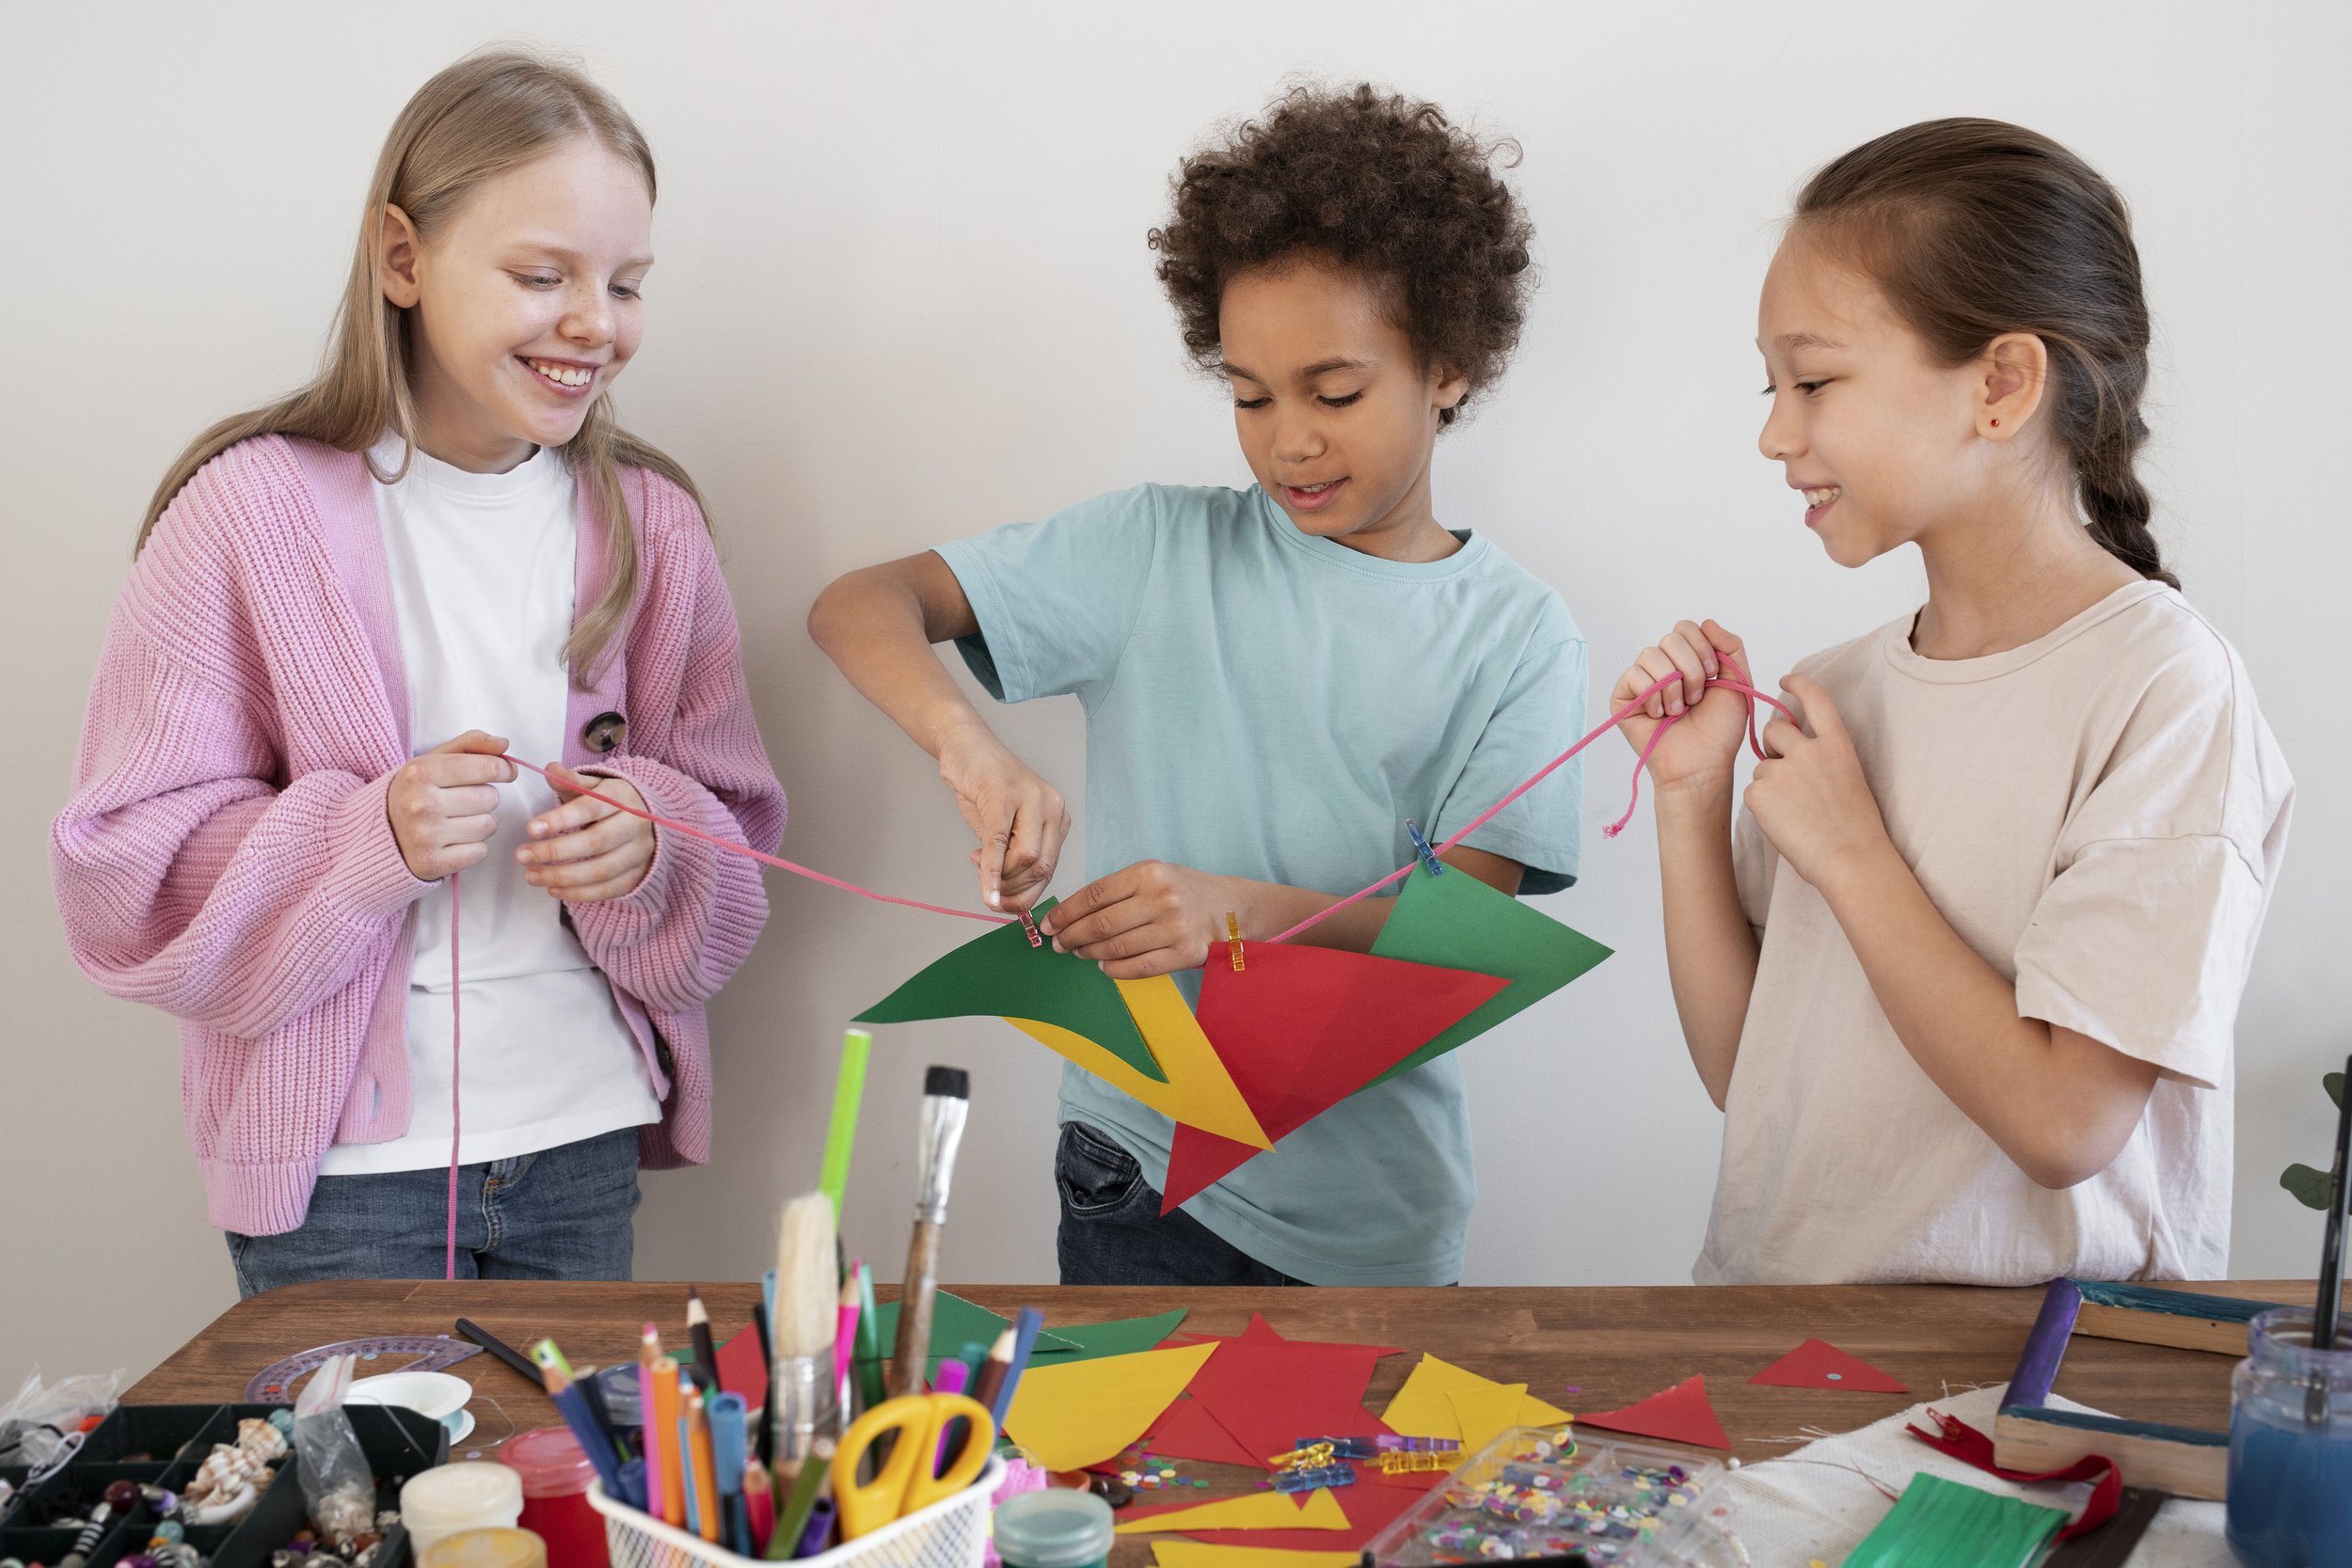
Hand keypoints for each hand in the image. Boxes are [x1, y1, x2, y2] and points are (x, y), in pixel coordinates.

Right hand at [386, 731, 516, 879]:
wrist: (379, 833)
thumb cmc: (416, 791)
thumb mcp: (434, 760)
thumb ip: (471, 744)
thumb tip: (504, 744)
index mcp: (421, 772)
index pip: (488, 768)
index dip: (504, 769)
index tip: (504, 771)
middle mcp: (421, 804)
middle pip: (490, 798)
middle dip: (483, 798)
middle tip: (461, 801)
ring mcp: (425, 836)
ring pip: (488, 825)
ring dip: (480, 823)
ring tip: (456, 821)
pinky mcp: (431, 863)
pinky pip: (480, 851)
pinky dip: (473, 847)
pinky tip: (452, 841)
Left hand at [521, 764, 655, 901]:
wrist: (651, 819)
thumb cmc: (612, 801)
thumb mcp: (595, 785)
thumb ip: (571, 780)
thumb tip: (550, 769)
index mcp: (622, 797)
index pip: (591, 808)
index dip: (561, 819)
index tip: (530, 829)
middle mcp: (636, 825)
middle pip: (596, 842)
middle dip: (556, 851)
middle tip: (522, 856)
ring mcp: (640, 853)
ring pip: (602, 870)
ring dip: (562, 877)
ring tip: (531, 876)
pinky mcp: (638, 875)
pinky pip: (609, 890)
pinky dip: (579, 893)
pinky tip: (553, 889)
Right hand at [937, 720, 1068, 911]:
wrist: (965, 745)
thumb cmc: (984, 787)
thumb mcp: (1006, 827)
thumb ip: (1013, 858)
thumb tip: (1009, 899)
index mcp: (1057, 815)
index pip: (1050, 869)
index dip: (1027, 895)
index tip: (1004, 903)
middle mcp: (1052, 806)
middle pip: (1042, 868)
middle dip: (1014, 890)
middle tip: (991, 890)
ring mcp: (1029, 798)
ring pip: (1026, 859)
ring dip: (999, 877)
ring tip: (977, 862)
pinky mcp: (1002, 796)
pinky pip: (999, 844)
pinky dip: (991, 874)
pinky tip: (987, 893)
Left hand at [1038, 860, 1247, 979]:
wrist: (1231, 908)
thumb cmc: (1183, 892)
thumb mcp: (1153, 876)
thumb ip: (1116, 891)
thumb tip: (1071, 915)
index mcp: (1148, 873)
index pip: (1094, 895)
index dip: (1065, 912)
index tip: (1049, 924)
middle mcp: (1161, 898)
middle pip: (1100, 924)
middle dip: (1071, 937)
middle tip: (1058, 944)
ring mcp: (1174, 928)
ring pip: (1115, 948)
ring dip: (1089, 954)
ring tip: (1080, 953)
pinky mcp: (1184, 954)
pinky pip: (1137, 967)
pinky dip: (1114, 969)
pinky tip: (1104, 965)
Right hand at [1611, 620, 1754, 794]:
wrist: (1702, 763)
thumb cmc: (1719, 730)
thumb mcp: (1739, 681)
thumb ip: (1731, 646)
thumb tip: (1706, 622)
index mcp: (1687, 659)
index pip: (1686, 627)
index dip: (1702, 648)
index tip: (1713, 676)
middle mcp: (1663, 666)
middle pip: (1670, 638)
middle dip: (1690, 670)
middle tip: (1695, 698)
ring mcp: (1641, 680)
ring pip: (1651, 655)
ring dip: (1672, 687)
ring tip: (1678, 710)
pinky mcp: (1623, 697)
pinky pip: (1634, 675)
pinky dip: (1652, 697)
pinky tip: (1659, 716)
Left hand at [1743, 674, 1891, 889]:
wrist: (1849, 857)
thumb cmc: (1854, 826)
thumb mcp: (1848, 777)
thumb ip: (1822, 758)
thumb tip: (1792, 753)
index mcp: (1837, 744)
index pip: (1815, 698)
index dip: (1798, 684)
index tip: (1785, 679)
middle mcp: (1808, 749)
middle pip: (1773, 729)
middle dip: (1773, 745)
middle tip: (1786, 775)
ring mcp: (1782, 769)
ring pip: (1761, 767)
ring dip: (1770, 784)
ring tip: (1795, 812)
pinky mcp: (1759, 792)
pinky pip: (1752, 792)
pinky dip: (1762, 807)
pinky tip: (1784, 823)